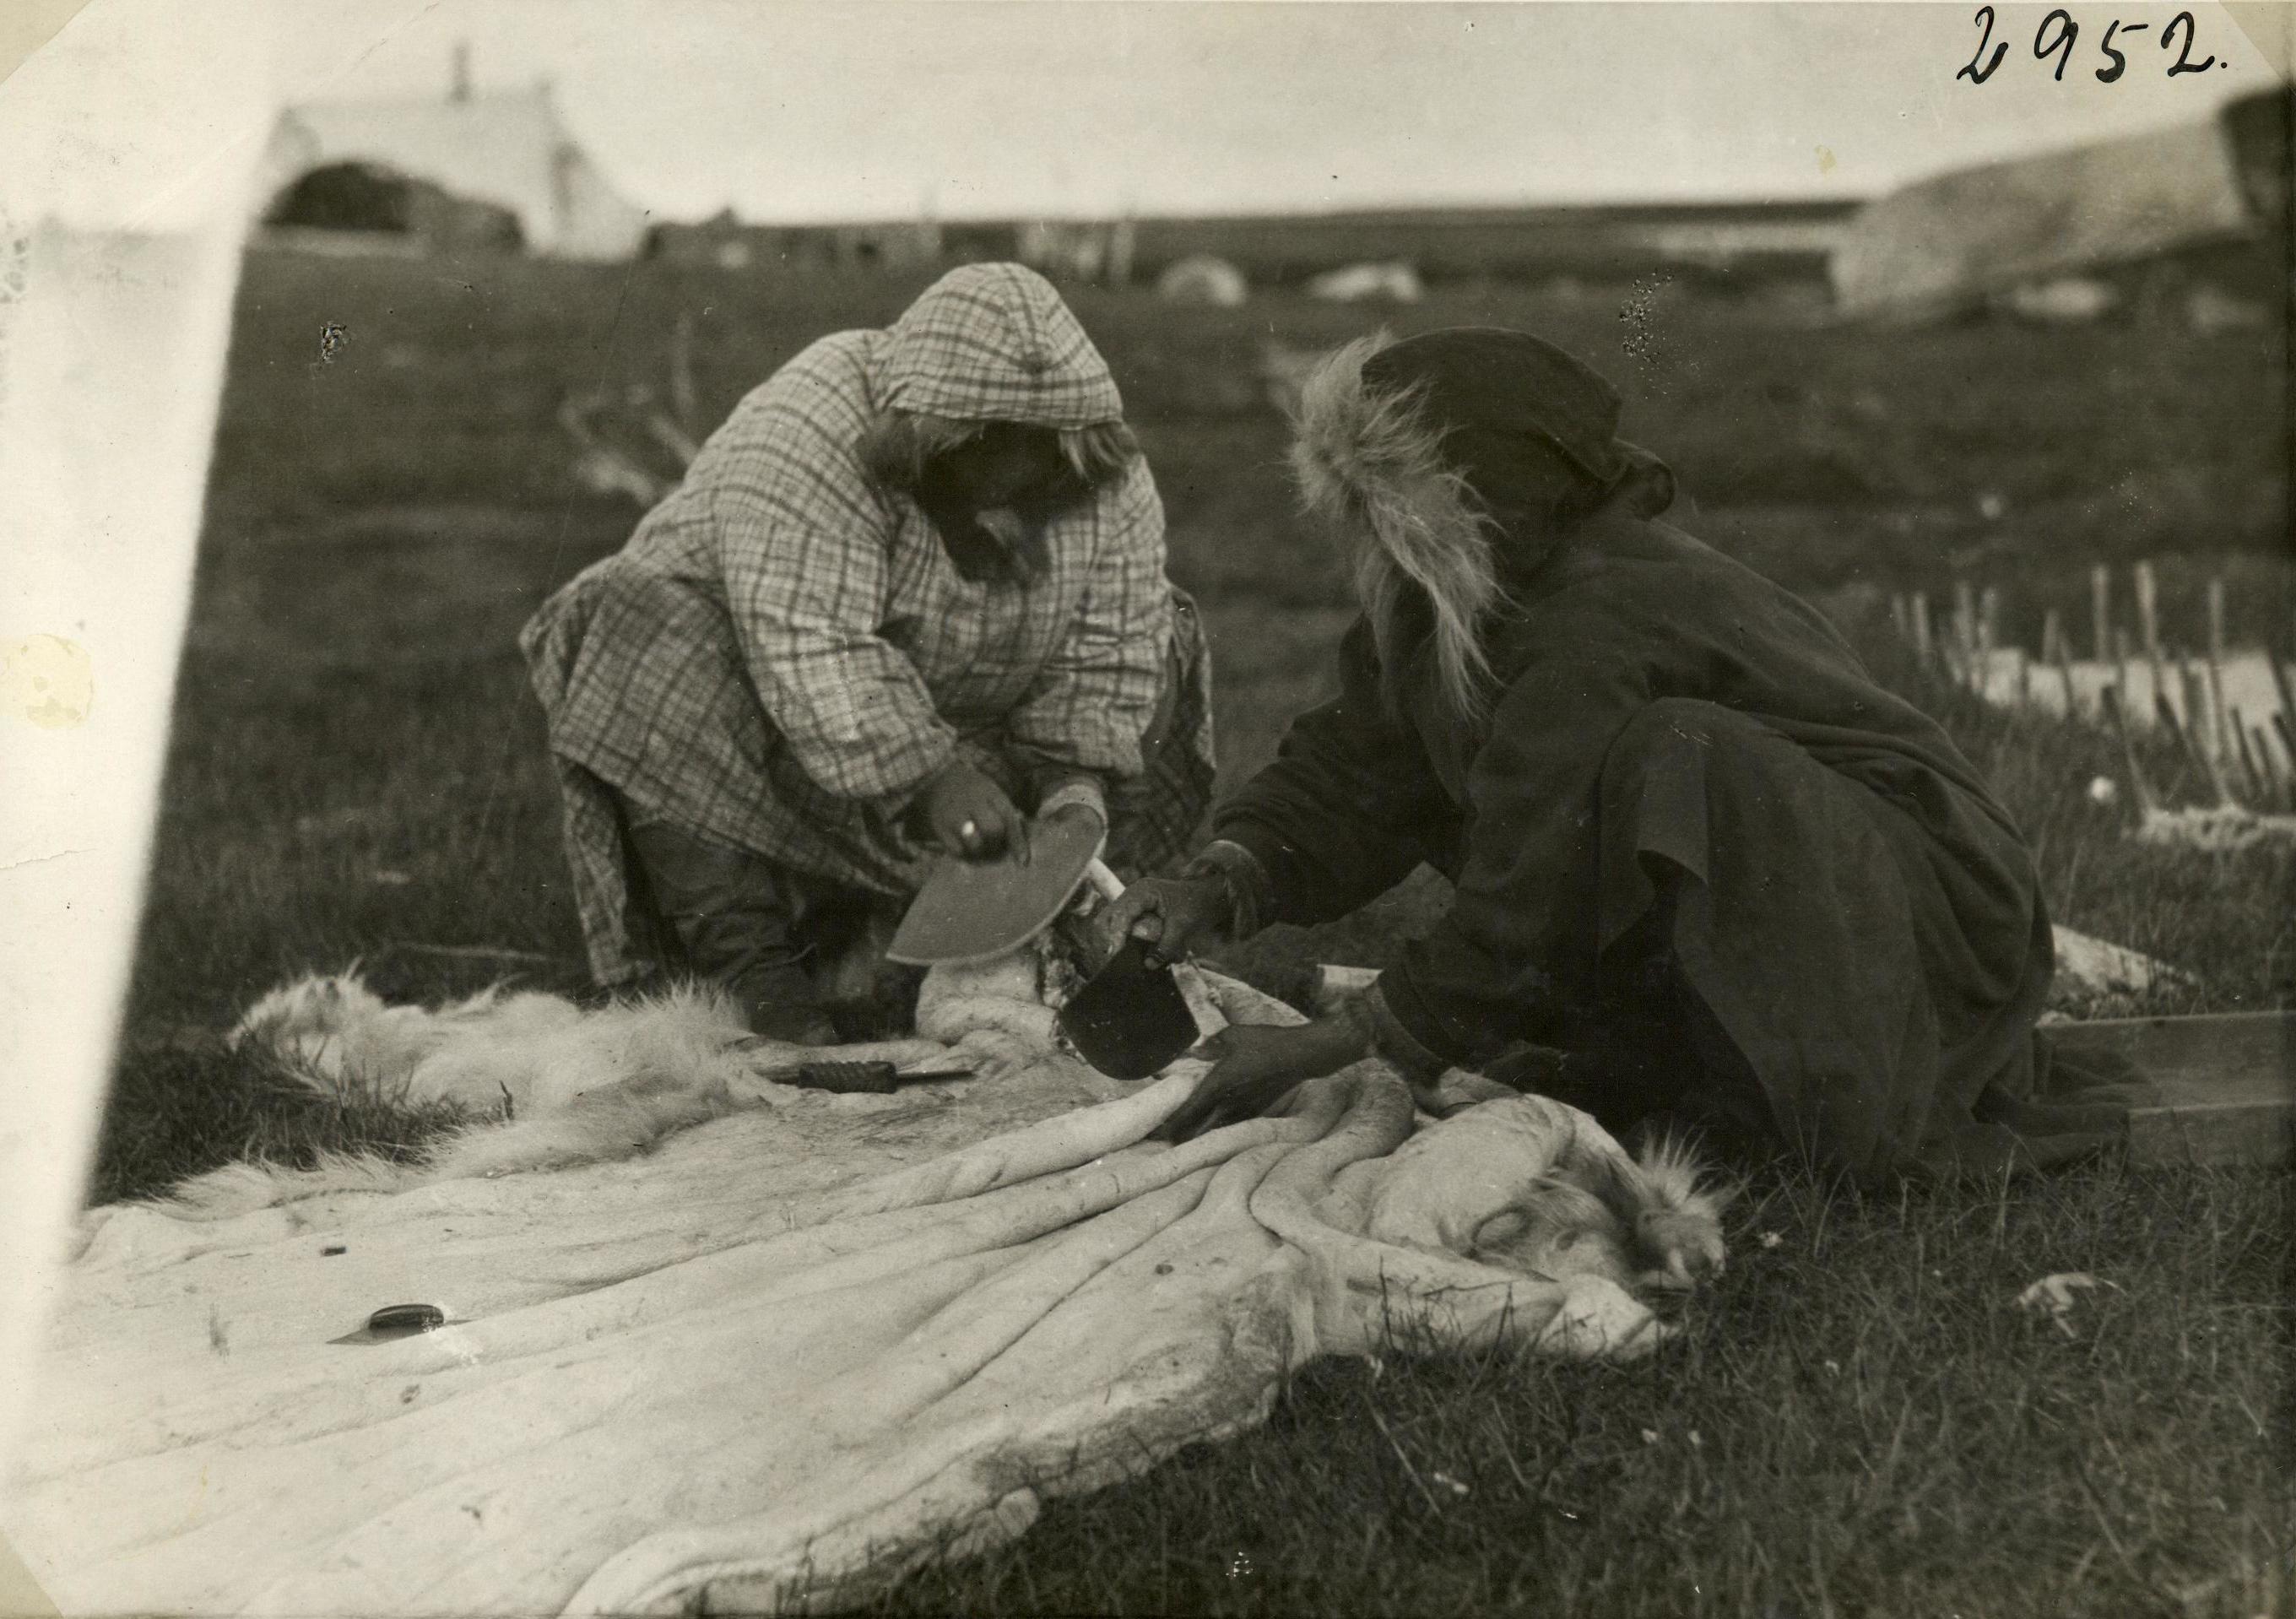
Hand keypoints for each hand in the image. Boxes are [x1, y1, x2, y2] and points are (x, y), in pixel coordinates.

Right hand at [916, 758, 1022, 861]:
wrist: (940, 782)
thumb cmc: (976, 795)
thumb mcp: (994, 797)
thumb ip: (1009, 820)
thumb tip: (1022, 856)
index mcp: (990, 792)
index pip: (1008, 818)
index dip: (1017, 841)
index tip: (1023, 862)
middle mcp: (971, 801)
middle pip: (993, 831)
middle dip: (998, 844)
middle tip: (995, 846)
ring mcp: (953, 814)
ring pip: (975, 844)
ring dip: (982, 852)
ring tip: (982, 848)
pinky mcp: (940, 827)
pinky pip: (957, 851)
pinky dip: (966, 855)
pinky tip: (967, 849)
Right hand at [1098, 872, 1231, 966]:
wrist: (1206, 899)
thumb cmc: (1195, 906)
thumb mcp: (1183, 926)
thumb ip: (1167, 946)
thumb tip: (1148, 965)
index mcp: (1142, 892)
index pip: (1121, 914)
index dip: (1116, 935)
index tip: (1115, 954)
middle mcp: (1131, 897)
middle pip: (1105, 919)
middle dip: (1107, 941)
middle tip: (1110, 963)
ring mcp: (1130, 907)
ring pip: (1108, 926)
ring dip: (1113, 944)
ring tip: (1116, 962)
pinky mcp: (1134, 918)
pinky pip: (1120, 931)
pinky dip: (1122, 944)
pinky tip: (1127, 957)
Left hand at [1153, 1017, 1371, 1142]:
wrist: (1298, 1056)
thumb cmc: (1265, 1043)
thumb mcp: (1233, 1036)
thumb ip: (1210, 1045)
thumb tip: (1193, 1050)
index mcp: (1218, 1085)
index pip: (1188, 1111)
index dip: (1171, 1124)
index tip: (1157, 1132)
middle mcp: (1228, 1103)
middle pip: (1198, 1129)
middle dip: (1181, 1136)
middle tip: (1164, 1141)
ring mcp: (1243, 1110)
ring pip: (1215, 1130)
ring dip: (1199, 1135)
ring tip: (1184, 1139)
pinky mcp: (1256, 1111)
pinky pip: (1231, 1125)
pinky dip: (1218, 1129)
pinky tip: (1214, 1128)